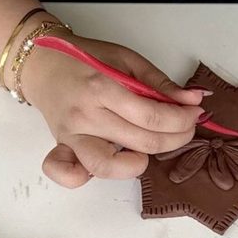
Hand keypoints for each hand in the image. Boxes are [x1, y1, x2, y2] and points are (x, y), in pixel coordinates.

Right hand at [22, 34, 206, 187]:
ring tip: (147, 150)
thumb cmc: (85, 60)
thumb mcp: (126, 59)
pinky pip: (68, 173)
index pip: (152, 116)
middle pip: (141, 142)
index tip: (194, 114)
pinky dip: (83, 178)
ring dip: (137, 164)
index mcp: (102, 87)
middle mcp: (86, 115)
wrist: (42, 63)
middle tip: (185, 129)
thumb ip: (159, 82)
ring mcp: (72, 135)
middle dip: (175, 139)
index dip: (181, 119)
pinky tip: (107, 164)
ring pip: (108, 166)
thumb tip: (193, 100)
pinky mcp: (62, 148)